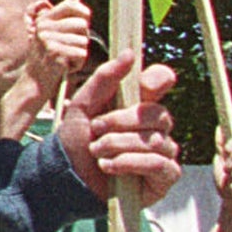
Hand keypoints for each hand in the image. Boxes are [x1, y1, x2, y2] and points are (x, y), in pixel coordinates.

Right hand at [29, 0, 91, 100]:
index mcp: (44, 20)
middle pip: (81, 24)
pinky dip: (78, 64)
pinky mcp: (55, 53)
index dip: (82, 10)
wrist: (33, 83)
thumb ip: (60, 17)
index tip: (87, 17)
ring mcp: (49, 39)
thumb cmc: (45, 59)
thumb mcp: (48, 35)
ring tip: (66, 60)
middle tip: (72, 49)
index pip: (68, 5)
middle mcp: (45, 27)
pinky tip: (67, 67)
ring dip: (79, 54)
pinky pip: (81, 54)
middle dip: (82, 38)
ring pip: (83, 41)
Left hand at [57, 52, 178, 203]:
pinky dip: (130, 163)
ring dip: (120, 144)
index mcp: (138, 102)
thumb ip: (105, 79)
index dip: (158, 79)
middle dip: (121, 122)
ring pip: (157, 140)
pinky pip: (160, 164)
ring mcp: (163, 151)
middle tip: (96, 129)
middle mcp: (156, 125)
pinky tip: (108, 166)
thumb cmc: (77, 138)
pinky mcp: (164, 178)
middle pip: (158, 114)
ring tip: (97, 151)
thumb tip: (129, 54)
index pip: (162, 81)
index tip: (144, 84)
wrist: (67, 175)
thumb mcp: (84, 104)